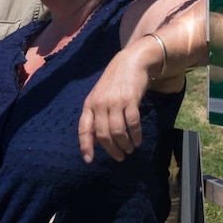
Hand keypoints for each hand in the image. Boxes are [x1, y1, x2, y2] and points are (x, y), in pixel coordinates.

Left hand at [78, 46, 149, 162]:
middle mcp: (100, 104)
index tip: (89, 160)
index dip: (85, 146)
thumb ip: (95, 116)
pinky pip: (132, 123)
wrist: (131, 62)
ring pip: (117, 132)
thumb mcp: (99, 97)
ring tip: (129, 149)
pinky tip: (138, 140)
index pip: (84, 129)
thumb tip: (94, 140)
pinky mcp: (130, 100)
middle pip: (103, 135)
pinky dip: (135, 135)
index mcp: (89, 104)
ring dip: (124, 145)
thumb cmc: (114, 82)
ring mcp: (115, 102)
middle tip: (120, 157)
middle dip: (111, 150)